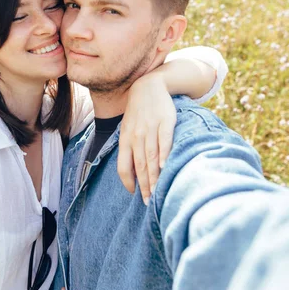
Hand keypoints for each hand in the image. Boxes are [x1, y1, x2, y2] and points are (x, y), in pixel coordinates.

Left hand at [118, 72, 175, 204]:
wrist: (148, 87)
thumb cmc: (137, 113)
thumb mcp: (127, 129)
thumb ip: (128, 149)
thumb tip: (131, 173)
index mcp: (125, 139)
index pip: (123, 166)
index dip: (128, 182)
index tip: (135, 194)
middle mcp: (136, 136)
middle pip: (139, 166)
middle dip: (144, 186)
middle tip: (149, 202)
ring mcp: (150, 129)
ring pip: (151, 157)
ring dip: (154, 176)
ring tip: (157, 192)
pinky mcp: (165, 122)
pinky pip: (164, 141)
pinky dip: (164, 154)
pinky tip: (165, 167)